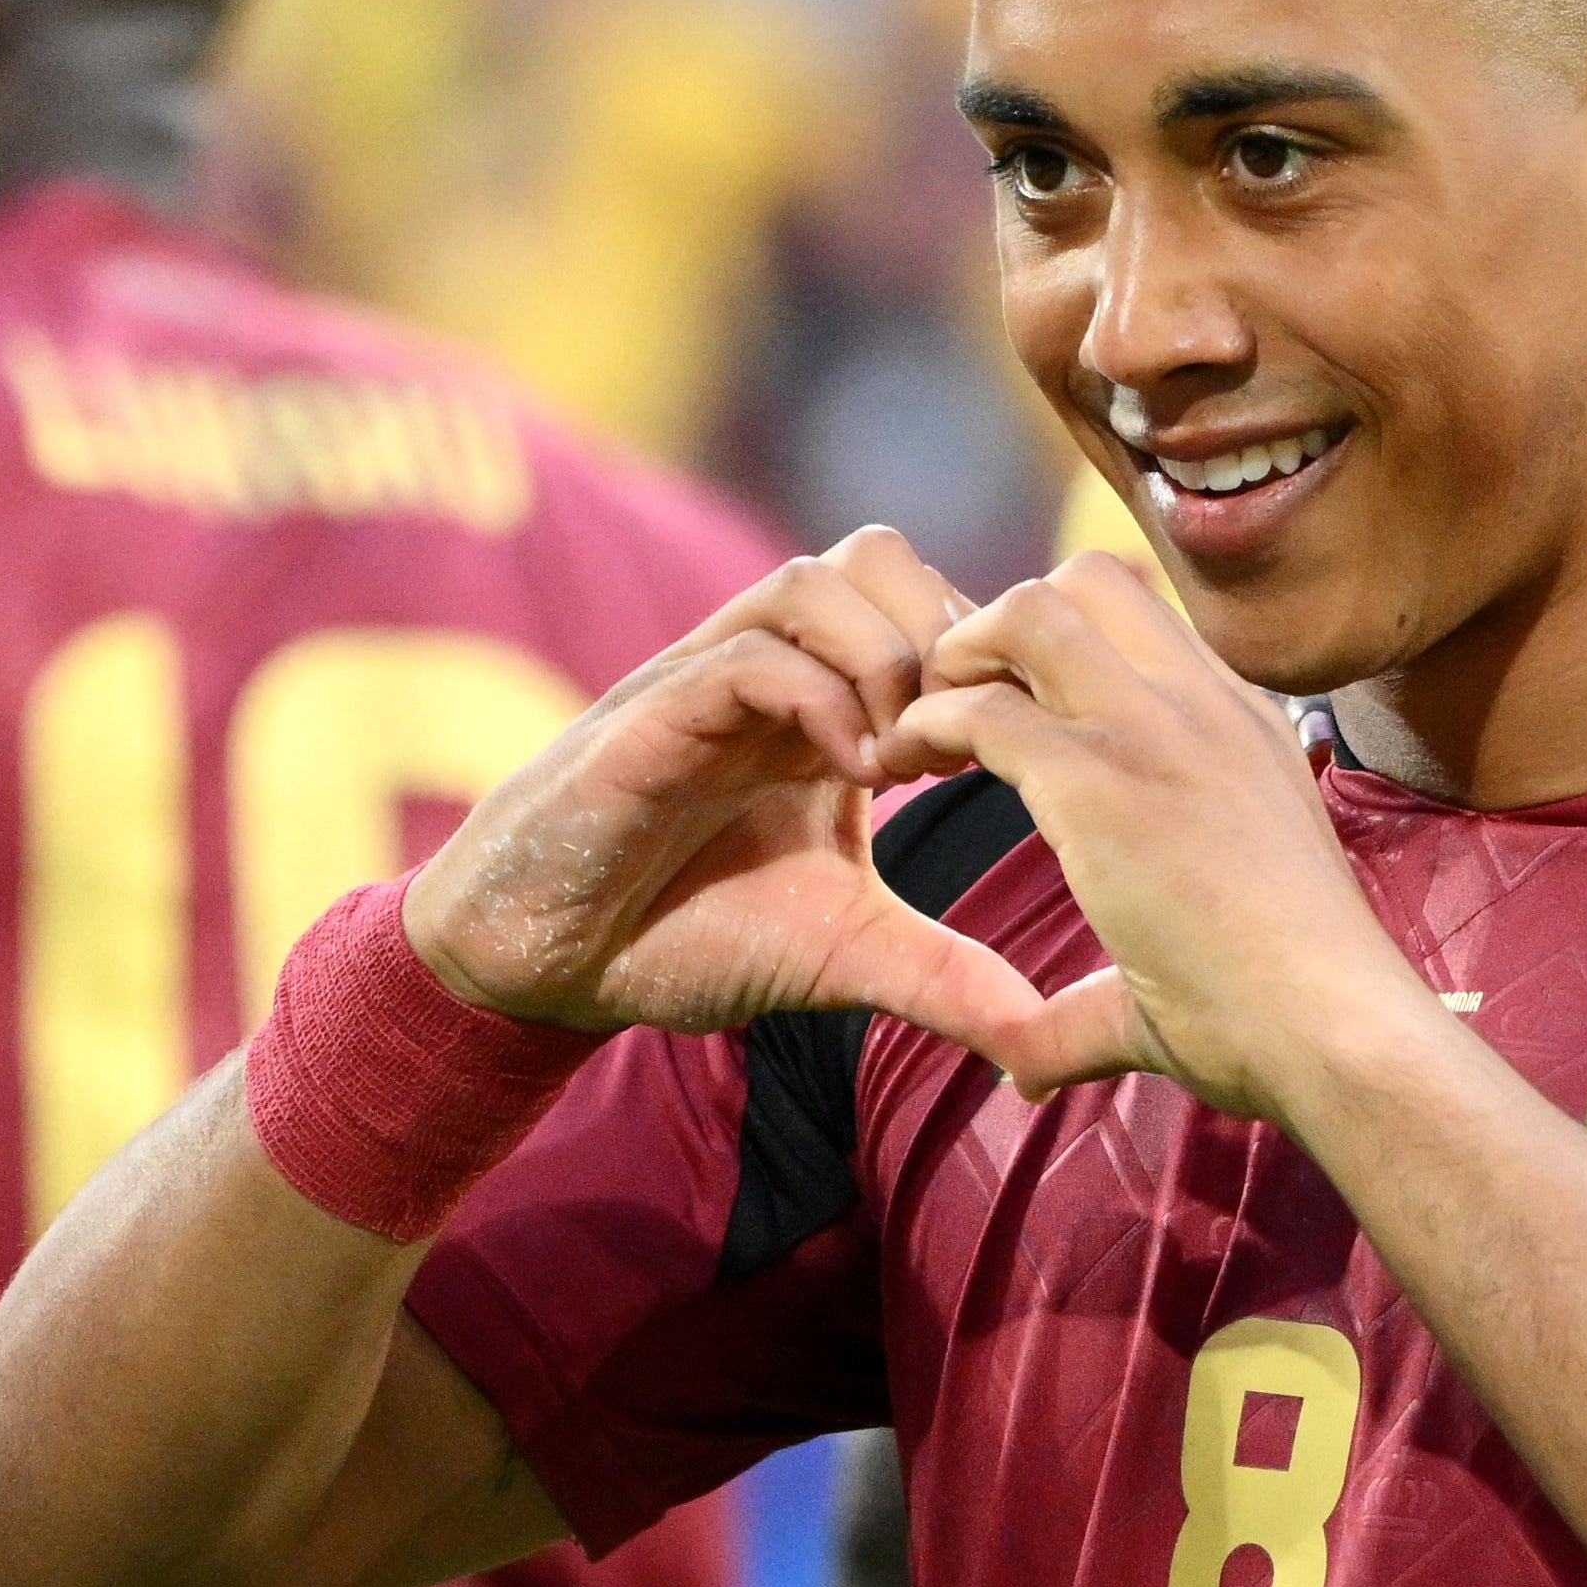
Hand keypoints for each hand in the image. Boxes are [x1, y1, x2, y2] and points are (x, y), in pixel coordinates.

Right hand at [407, 529, 1053, 1058]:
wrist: (548, 963)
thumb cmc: (685, 936)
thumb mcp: (842, 955)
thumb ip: (940, 976)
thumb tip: (1037, 1031)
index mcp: (827, 707)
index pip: (927, 609)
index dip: (989, 662)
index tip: (1021, 756)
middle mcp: (774, 675)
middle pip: (880, 556)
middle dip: (946, 633)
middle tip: (968, 744)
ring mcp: (711, 682)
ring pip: (817, 579)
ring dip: (888, 656)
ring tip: (911, 763)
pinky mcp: (655, 713)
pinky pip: (748, 653)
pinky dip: (820, 697)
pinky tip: (856, 780)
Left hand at [886, 554, 1419, 1115]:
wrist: (1335, 1033)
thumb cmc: (1284, 1019)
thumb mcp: (1192, 966)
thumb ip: (1090, 1005)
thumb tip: (1022, 1068)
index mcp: (1242, 727)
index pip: (1140, 619)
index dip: (1058, 649)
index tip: (1012, 715)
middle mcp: (1203, 706)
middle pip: (1084, 580)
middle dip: (1002, 624)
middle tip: (956, 705)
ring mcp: (1156, 734)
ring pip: (1031, 609)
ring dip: (960, 656)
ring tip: (924, 729)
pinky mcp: (1102, 783)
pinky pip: (983, 706)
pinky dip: (926, 725)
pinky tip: (904, 770)